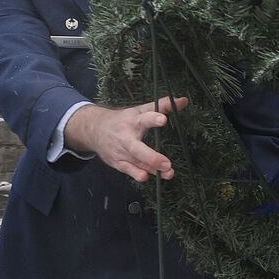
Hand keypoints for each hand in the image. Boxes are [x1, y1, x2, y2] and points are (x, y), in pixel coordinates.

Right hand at [65, 95, 186, 181]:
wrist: (94, 129)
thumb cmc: (123, 120)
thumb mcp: (140, 110)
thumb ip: (163, 106)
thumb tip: (184, 101)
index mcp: (132, 121)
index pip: (144, 118)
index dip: (153, 118)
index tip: (163, 119)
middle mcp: (126, 138)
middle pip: (137, 148)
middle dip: (152, 157)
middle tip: (167, 163)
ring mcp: (121, 151)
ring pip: (136, 162)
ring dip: (151, 169)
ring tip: (167, 173)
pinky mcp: (118, 162)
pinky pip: (128, 170)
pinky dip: (136, 174)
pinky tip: (145, 177)